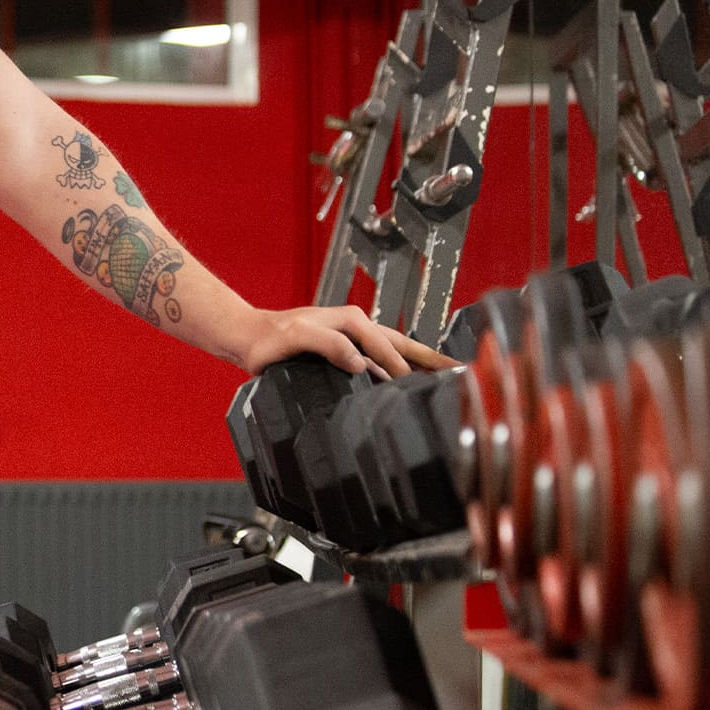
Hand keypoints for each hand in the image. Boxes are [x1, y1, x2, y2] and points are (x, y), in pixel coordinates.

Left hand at [238, 305, 455, 379]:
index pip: (389, 345)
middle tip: (461, 373)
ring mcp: (352, 340)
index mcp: (351, 321)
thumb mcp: (297, 336)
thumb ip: (329, 345)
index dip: (408, 365)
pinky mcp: (344, 353)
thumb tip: (362, 363)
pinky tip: (406, 387)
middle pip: (403, 344)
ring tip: (445, 381)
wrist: (249, 338)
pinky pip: (378, 362)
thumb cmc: (270, 337)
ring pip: (394, 353)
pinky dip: (396, 372)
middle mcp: (356, 327)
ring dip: (419, 365)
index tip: (427, 383)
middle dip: (432, 359)